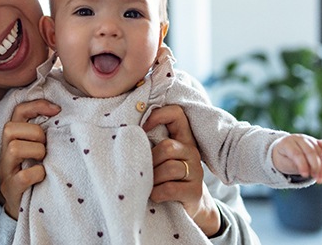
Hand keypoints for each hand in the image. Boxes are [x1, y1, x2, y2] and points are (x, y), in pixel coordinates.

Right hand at [0, 99, 60, 218]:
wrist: (25, 206)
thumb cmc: (35, 173)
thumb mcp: (38, 149)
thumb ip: (43, 133)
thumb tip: (61, 113)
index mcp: (14, 139)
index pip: (18, 112)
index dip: (36, 106)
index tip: (57, 110)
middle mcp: (5, 152)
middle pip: (10, 128)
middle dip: (35, 133)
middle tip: (46, 146)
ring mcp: (6, 171)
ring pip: (14, 148)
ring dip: (36, 152)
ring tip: (43, 160)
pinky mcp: (11, 189)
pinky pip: (23, 176)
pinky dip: (37, 174)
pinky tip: (43, 176)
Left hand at [143, 105, 220, 236]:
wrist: (184, 207)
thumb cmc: (163, 177)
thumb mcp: (158, 157)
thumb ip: (149, 143)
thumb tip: (124, 132)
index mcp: (182, 138)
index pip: (176, 113)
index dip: (158, 116)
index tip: (142, 129)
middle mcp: (192, 151)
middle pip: (168, 147)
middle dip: (151, 161)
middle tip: (144, 171)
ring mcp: (196, 172)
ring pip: (169, 168)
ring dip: (153, 179)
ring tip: (148, 184)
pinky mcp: (195, 191)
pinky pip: (170, 188)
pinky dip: (156, 193)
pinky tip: (154, 195)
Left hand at [272, 134, 321, 183]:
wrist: (282, 151)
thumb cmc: (283, 158)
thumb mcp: (284, 163)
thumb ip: (295, 165)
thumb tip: (309, 170)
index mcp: (287, 142)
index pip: (297, 154)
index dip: (302, 165)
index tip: (305, 176)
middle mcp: (298, 138)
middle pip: (310, 152)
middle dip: (314, 167)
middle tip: (313, 178)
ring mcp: (308, 140)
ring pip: (318, 153)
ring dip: (321, 167)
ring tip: (319, 179)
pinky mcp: (317, 143)